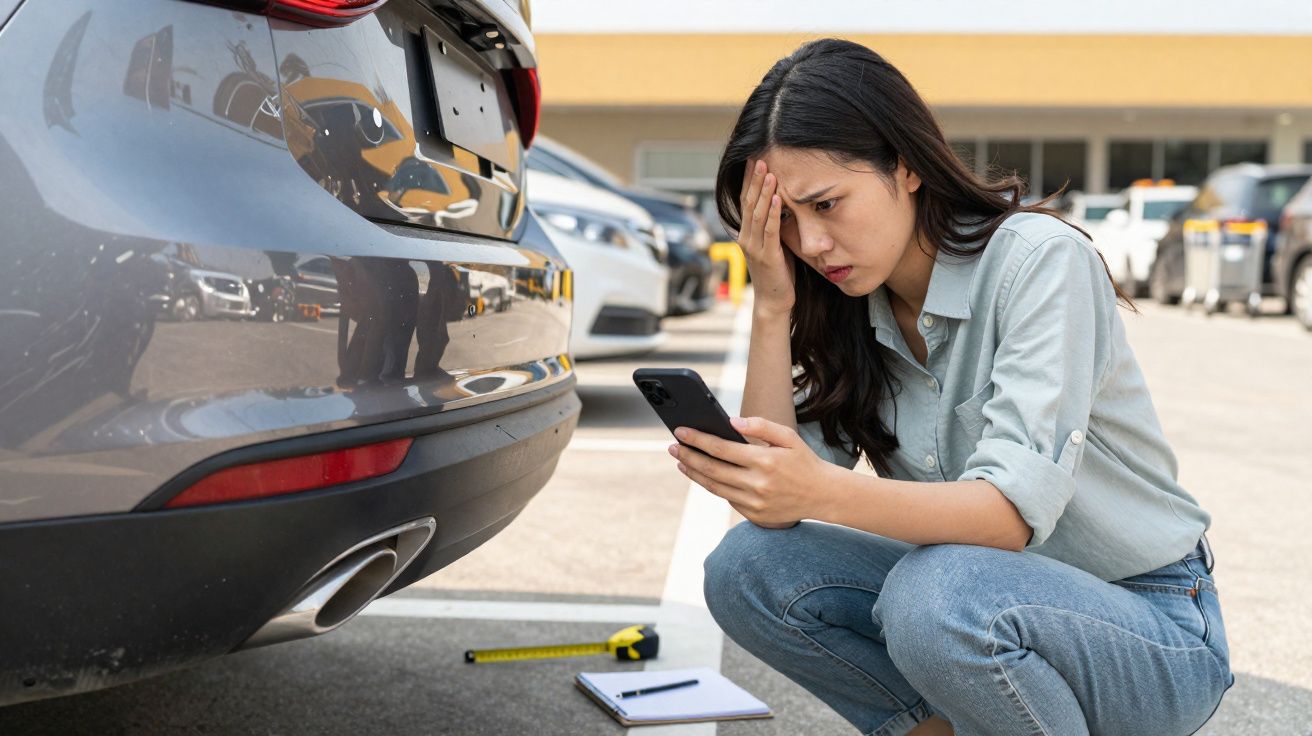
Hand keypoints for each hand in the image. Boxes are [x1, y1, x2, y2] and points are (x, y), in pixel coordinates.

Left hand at [667, 416, 834, 527]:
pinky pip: (727, 498)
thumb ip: (760, 426)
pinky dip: (712, 486)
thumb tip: (731, 421)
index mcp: (764, 460)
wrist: (823, 495)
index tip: (679, 431)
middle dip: (688, 456)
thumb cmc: (803, 461)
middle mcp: (757, 484)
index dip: (697, 439)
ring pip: (714, 486)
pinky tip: (703, 475)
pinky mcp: (754, 516)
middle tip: (672, 447)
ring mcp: (755, 503)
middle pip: (711, 469)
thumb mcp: (788, 436)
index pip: (721, 448)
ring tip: (681, 461)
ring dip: (694, 473)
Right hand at [738, 160, 795, 316]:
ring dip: (763, 191)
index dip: (749, 181)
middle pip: (748, 203)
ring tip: (769, 172)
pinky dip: (772, 213)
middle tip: (759, 157)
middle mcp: (746, 238)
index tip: (753, 160)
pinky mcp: (767, 256)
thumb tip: (781, 205)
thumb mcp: (773, 245)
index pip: (745, 201)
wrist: (774, 302)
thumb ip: (772, 227)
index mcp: (746, 234)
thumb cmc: (777, 273)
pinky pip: (769, 231)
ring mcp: (754, 248)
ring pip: (757, 214)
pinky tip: (776, 198)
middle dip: (754, 180)